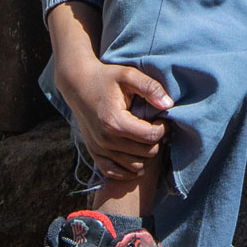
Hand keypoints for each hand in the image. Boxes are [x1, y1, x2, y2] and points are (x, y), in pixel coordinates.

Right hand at [54, 53, 173, 181]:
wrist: (77, 84)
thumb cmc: (105, 77)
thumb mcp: (129, 75)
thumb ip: (150, 87)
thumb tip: (168, 104)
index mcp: (115, 121)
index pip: (151, 136)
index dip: (163, 128)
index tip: (161, 118)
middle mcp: (105, 140)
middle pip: (145, 153)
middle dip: (156, 141)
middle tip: (155, 127)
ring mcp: (98, 148)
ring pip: (134, 166)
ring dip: (144, 155)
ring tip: (145, 138)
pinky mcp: (93, 152)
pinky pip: (113, 172)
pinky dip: (127, 170)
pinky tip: (135, 157)